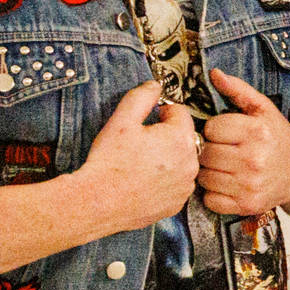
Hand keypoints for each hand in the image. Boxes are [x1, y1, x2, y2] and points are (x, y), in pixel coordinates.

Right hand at [76, 80, 199, 234]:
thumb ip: (141, 97)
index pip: (180, 113)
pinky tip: (144, 181)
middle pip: (184, 138)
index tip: (147, 121)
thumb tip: (155, 85)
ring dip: (168, 158)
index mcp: (180, 138)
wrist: (99, 201)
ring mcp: (185, 186)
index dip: (162, 113)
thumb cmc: (110, 161)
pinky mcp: (177, 203)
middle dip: (166, 136)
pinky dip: (166, 180)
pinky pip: (176, 184)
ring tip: (141, 163)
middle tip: (140, 143)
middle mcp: (191, 163)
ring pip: (182, 162)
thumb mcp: (122, 120)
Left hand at [199, 68, 289, 215]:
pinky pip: (210, 199)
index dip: (215, 130)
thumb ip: (239, 90)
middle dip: (210, 151)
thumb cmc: (277, 138)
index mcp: (257, 132)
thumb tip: (214, 73)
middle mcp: (254, 159)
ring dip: (209, 172)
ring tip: (224, 168)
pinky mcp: (246, 205)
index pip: (211, 128)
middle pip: (205, 154)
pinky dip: (213, 194)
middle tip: (223, 151)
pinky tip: (226, 185)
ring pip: (204, 177)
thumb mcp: (263, 110)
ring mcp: (250, 185)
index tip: (227, 134)